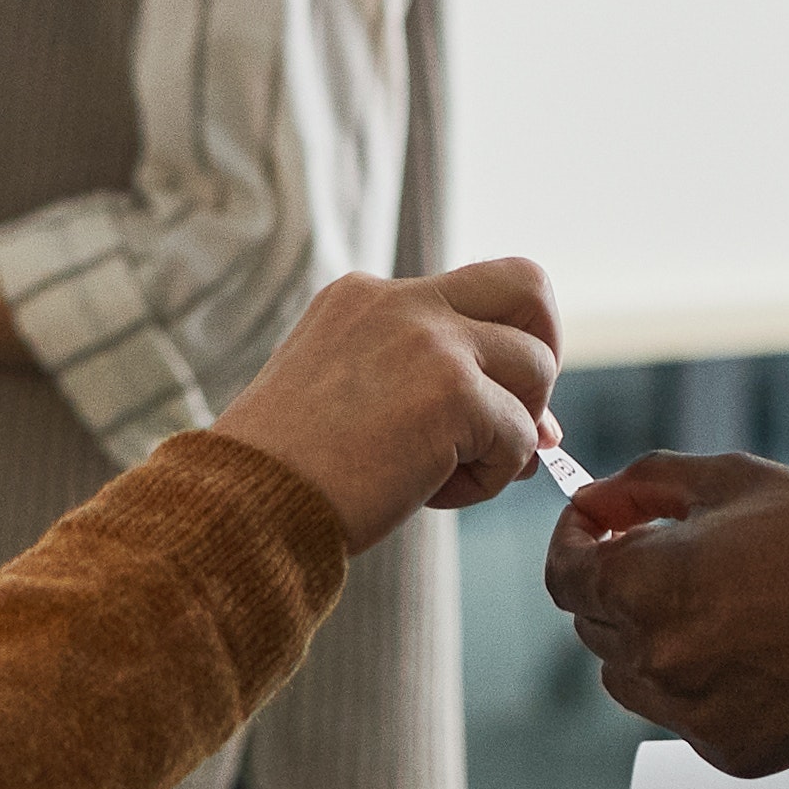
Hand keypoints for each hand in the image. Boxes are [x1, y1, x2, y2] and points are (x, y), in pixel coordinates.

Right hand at [204, 263, 562, 546]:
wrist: (244, 504)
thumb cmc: (289, 472)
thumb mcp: (351, 399)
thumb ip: (433, 388)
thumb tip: (544, 428)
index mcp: (367, 297)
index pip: (471, 294)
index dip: (497, 350)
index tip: (487, 404)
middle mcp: (401, 300)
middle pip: (529, 285)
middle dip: (542, 354)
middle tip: (513, 417)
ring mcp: (431, 340)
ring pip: (538, 366)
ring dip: (511, 432)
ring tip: (446, 473)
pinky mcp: (455, 392)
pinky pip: (523, 438)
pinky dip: (489, 480)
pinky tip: (429, 494)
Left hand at [546, 451, 788, 774]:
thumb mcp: (729, 479)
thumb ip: (642, 484)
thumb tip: (591, 503)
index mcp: (641, 587)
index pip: (563, 575)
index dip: (575, 542)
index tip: (599, 527)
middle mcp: (653, 660)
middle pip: (594, 625)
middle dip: (618, 585)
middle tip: (674, 555)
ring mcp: (689, 714)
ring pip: (630, 677)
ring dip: (649, 639)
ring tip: (719, 605)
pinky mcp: (728, 752)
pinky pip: (683, 716)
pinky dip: (699, 685)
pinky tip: (753, 651)